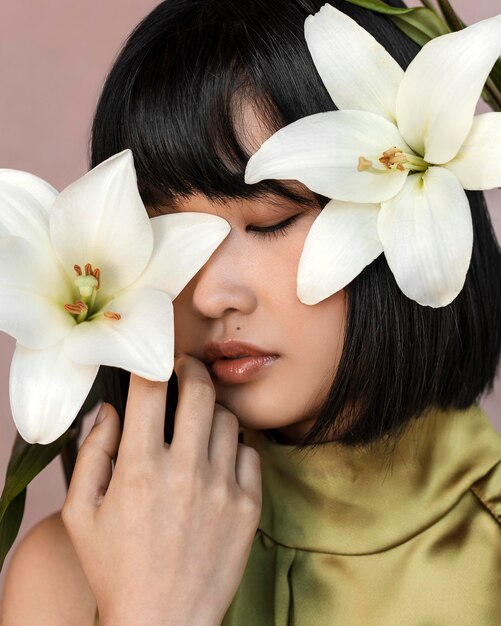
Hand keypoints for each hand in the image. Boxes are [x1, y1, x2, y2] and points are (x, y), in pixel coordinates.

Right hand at [61, 354, 261, 625]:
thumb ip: (93, 453)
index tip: (154, 361)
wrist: (163, 622)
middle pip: (200, 391)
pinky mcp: (248, 506)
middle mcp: (185, 471)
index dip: (152, 365)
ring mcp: (222, 488)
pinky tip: (218, 462)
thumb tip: (110, 410)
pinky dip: (234, 449)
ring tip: (198, 424)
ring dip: (212, 412)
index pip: (151, 390)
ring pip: (228, 419)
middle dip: (192, 369)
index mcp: (140, 469)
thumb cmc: (116, 569)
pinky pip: (249, 453)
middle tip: (186, 369)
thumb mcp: (82, 513)